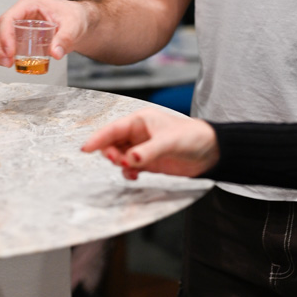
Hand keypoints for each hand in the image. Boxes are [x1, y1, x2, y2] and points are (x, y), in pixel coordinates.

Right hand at [0, 0, 92, 67]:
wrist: (75, 20)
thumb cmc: (72, 17)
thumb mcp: (73, 26)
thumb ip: (65, 39)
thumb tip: (55, 53)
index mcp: (28, 5)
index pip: (7, 18)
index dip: (5, 36)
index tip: (10, 53)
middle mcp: (17, 13)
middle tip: (7, 63)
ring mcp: (13, 24)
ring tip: (6, 64)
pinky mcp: (12, 35)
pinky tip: (4, 62)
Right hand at [81, 107, 219, 178]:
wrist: (211, 152)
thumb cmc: (193, 137)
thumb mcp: (169, 142)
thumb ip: (148, 151)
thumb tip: (129, 159)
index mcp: (140, 121)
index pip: (113, 129)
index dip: (98, 138)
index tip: (85, 149)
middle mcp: (138, 134)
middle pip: (113, 144)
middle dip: (110, 153)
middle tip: (117, 161)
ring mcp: (142, 149)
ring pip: (119, 157)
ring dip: (120, 164)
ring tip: (130, 169)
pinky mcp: (148, 163)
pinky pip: (129, 168)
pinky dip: (128, 172)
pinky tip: (134, 175)